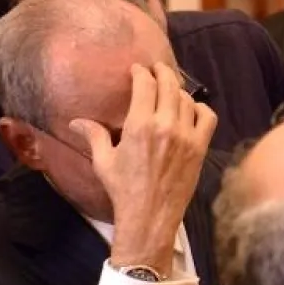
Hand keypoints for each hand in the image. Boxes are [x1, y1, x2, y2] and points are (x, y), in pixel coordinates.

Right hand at [71, 63, 216, 276]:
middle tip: (157, 69)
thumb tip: (75, 121)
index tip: (138, 69)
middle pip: (169, 85)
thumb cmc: (123, 189)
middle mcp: (166, 125)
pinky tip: (192, 110)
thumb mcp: (104, 161)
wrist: (150, 215)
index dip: (141, 72)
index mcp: (139, 125)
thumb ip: (93, 135)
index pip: (145, 85)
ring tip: (171, 90)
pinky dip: (201, 109)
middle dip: (162, 73)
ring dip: (178, 91)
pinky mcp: (200, 147)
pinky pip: (208, 118)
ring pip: (187, 100)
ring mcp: (187, 136)